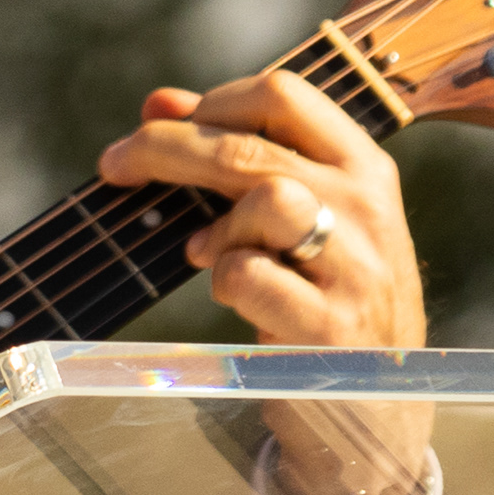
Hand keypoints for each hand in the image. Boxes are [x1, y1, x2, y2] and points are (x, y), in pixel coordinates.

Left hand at [95, 72, 426, 350]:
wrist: (379, 401)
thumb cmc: (324, 294)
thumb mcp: (298, 216)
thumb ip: (235, 153)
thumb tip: (159, 101)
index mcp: (363, 167)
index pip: (282, 94)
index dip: (210, 102)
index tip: (162, 126)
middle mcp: (367, 208)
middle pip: (248, 145)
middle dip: (164, 148)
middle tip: (114, 165)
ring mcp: (357, 268)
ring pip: (267, 199)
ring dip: (216, 225)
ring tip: (207, 252)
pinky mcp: (331, 328)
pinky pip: (248, 276)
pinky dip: (224, 283)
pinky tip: (237, 299)